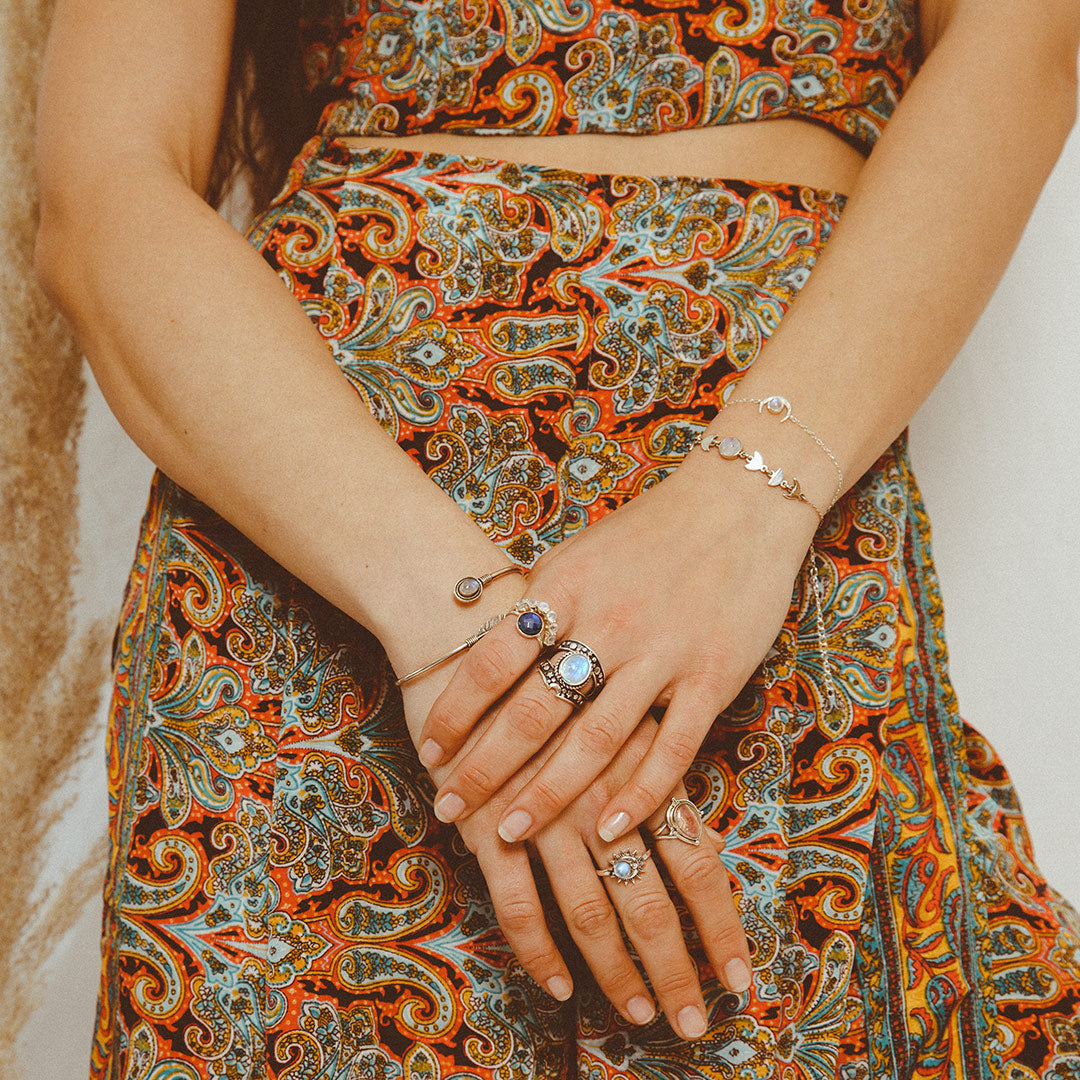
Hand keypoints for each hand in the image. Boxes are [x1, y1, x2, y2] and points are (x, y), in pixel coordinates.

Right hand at [399, 679, 751, 1037]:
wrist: (466, 636)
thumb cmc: (552, 667)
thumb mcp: (618, 703)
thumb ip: (659, 767)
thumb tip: (703, 835)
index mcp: (641, 768)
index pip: (697, 863)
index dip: (719, 927)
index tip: (738, 981)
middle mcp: (600, 798)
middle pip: (650, 901)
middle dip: (675, 969)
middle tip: (693, 1023)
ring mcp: (544, 815)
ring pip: (589, 912)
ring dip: (615, 972)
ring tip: (641, 1013)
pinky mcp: (489, 824)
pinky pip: (517, 903)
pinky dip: (538, 950)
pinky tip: (560, 985)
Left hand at [416, 455, 817, 843]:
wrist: (741, 503)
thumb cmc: (651, 529)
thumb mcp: (579, 551)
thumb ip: (537, 597)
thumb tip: (479, 632)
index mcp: (565, 586)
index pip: (492, 661)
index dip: (455, 711)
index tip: (429, 750)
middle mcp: (608, 622)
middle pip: (532, 710)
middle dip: (484, 767)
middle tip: (450, 808)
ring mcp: (663, 652)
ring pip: (595, 740)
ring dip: (548, 795)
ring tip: (510, 835)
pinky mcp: (712, 676)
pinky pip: (672, 748)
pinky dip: (640, 794)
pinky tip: (609, 830)